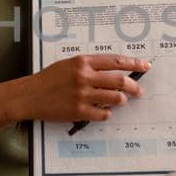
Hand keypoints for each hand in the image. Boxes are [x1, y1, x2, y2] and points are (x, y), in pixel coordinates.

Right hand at [21, 54, 149, 123]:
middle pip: (119, 80)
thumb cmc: (49, 79)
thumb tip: (113, 70)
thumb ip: (89, 66)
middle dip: (134, 86)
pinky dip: (107, 113)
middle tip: (139, 91)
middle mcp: (84, 77)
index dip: (133, 63)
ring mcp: (82, 95)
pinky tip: (103, 112)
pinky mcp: (79, 111)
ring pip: (115, 98)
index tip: (145, 65)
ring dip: (121, 100)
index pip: (115, 61)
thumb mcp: (68, 64)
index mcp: (83, 62)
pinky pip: (103, 114)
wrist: (30, 95)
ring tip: (120, 101)